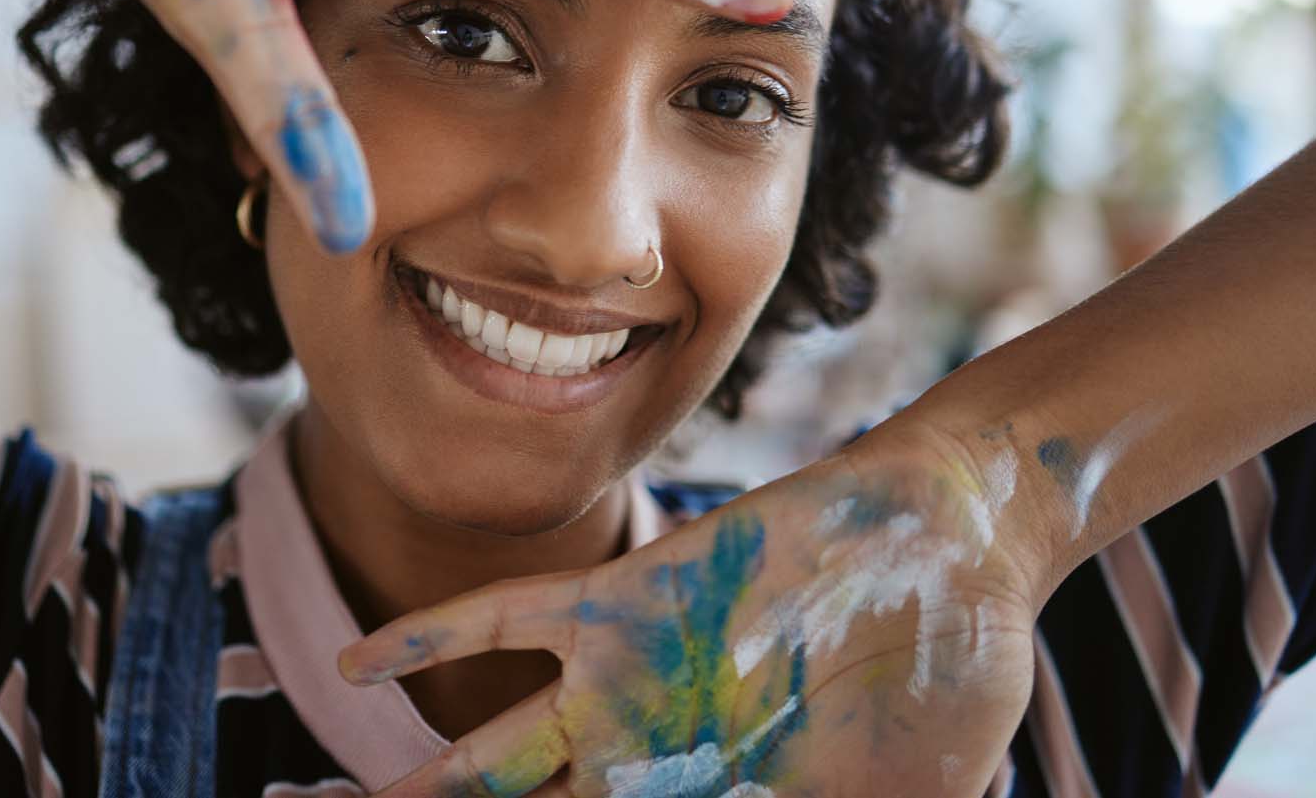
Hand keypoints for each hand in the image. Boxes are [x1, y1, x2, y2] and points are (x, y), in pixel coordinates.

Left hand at [339, 427, 1042, 796]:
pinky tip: (360, 659)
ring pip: (492, 758)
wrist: (955, 542)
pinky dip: (434, 639)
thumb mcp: (914, 796)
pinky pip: (505, 619)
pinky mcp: (624, 599)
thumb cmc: (952, 675)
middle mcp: (658, 767)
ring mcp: (632, 689)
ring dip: (417, 790)